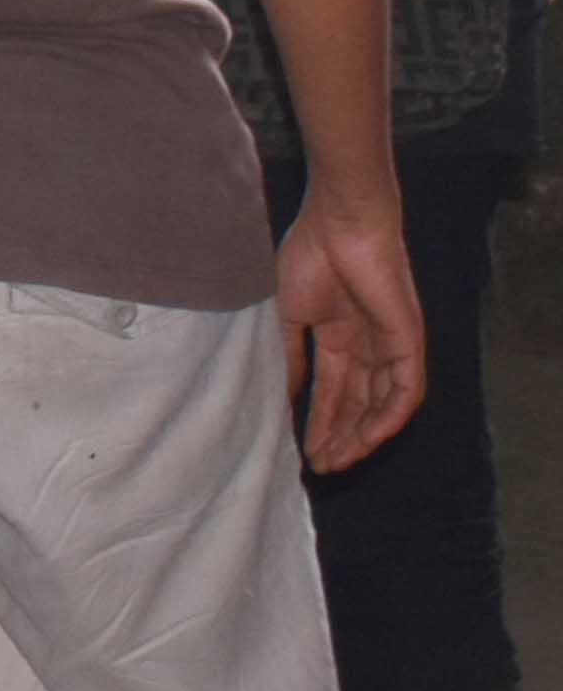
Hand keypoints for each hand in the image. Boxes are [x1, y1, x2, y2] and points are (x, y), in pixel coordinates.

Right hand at [275, 194, 425, 473]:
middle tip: (321, 466)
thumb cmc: (308, 257)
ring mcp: (389, 345)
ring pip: (381, 404)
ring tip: (338, 459)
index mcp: (337, 335)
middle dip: (339, 436)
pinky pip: (405, 391)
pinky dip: (389, 417)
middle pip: (357, 404)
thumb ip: (288, 355)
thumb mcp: (287, 313)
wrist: (339, 224)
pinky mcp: (409, 343)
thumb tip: (281, 396)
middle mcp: (366, 346)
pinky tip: (368, 438)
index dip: (319, 420)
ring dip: (361, 435)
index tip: (304, 451)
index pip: (332, 390)